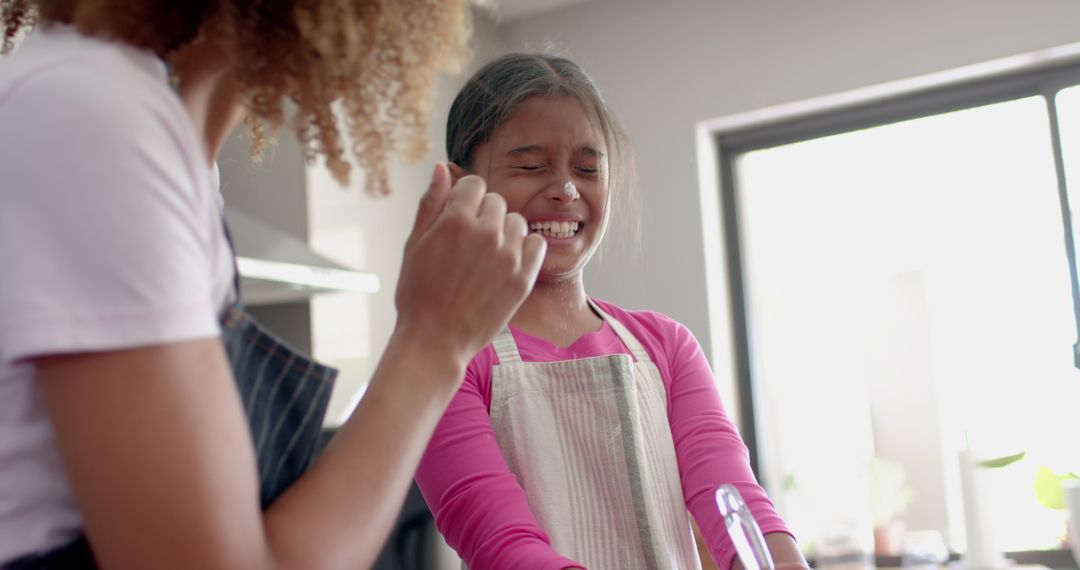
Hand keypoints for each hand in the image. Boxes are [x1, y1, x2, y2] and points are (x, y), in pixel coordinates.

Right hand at [394, 162, 545, 368]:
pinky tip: (506, 263)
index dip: (465, 198)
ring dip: (505, 232)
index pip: (474, 184)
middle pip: (496, 202)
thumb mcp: (414, 244)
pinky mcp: (524, 277)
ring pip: (517, 222)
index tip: (459, 217)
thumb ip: (431, 203)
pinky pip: (537, 244)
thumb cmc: (418, 294)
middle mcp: (485, 233)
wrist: (436, 340)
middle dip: (483, 215)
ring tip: (486, 257)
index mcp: (455, 220)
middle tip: (468, 244)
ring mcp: (508, 255)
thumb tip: (443, 167)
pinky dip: (525, 249)